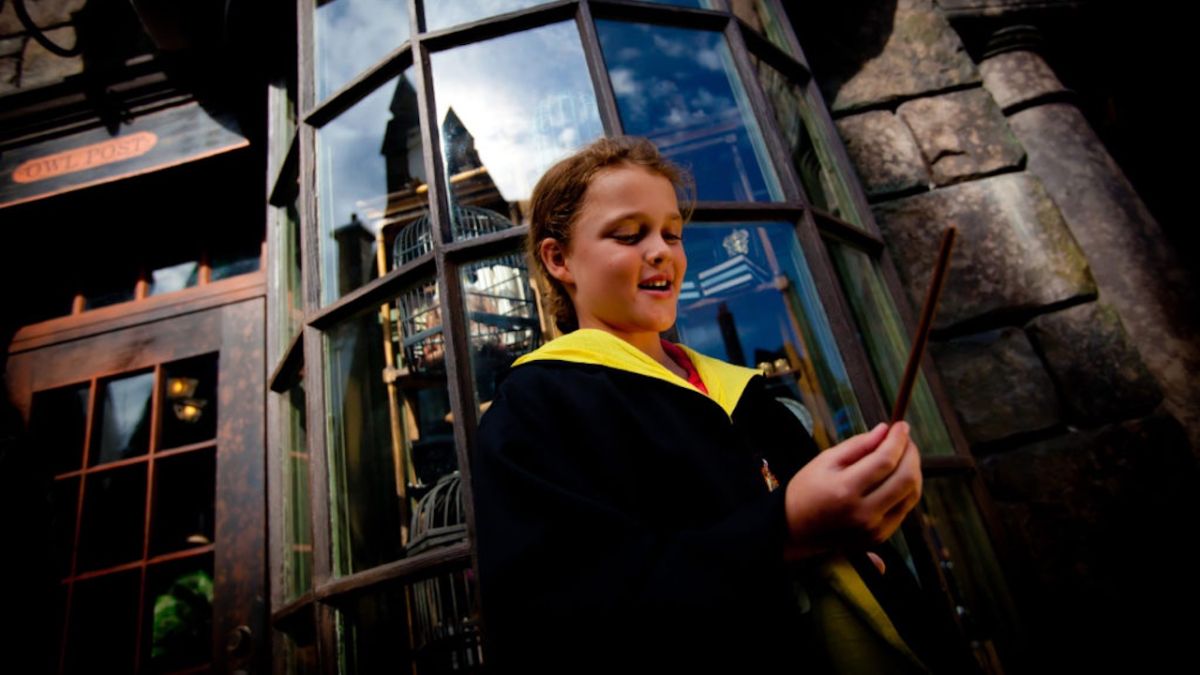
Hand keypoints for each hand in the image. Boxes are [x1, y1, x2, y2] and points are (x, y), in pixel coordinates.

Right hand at [782, 422, 922, 560]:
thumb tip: (885, 430)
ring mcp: (873, 529)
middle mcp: (863, 513)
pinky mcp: (880, 537)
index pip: (885, 461)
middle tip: (905, 440)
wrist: (795, 529)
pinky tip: (895, 477)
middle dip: (911, 454)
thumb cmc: (807, 490)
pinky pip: (905, 508)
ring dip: (913, 471)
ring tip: (902, 456)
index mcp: (845, 490)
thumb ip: (857, 445)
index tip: (901, 425)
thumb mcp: (825, 461)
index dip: (898, 440)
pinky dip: (906, 489)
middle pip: (906, 479)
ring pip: (911, 495)